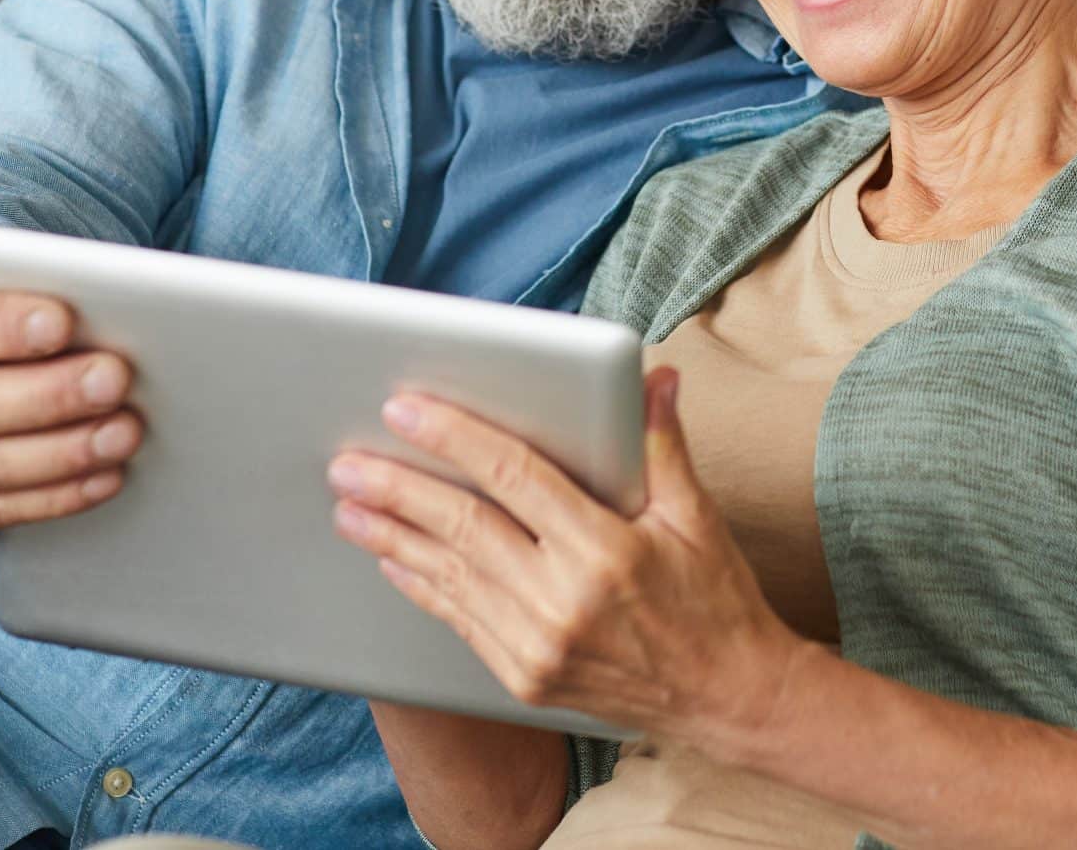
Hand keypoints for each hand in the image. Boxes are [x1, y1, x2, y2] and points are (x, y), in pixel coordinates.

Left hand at [329, 367, 803, 748]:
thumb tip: (654, 377)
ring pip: (448, 576)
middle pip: (463, 527)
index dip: (455, 438)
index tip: (407, 410)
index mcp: (606, 549)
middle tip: (349, 459)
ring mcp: (537, 646)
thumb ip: (663, 444)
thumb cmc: (715, 600)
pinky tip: (391, 558)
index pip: (513, 476)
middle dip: (398, 488)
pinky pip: (458, 620)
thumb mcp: (697, 515)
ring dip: (391, 536)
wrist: (727, 699)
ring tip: (348, 503)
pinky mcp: (523, 677)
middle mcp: (563, 601)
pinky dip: (419, 584)